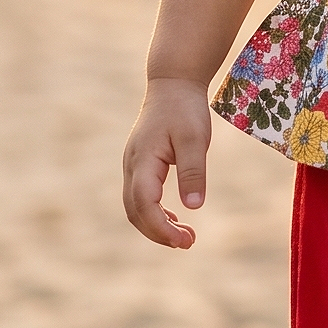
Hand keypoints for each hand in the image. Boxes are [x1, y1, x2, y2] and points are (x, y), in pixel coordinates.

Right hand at [122, 77, 213, 248]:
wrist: (172, 84)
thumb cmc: (185, 109)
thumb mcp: (194, 139)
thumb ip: (192, 172)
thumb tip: (193, 207)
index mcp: (143, 161)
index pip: (144, 204)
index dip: (161, 227)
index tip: (184, 241)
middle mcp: (132, 166)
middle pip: (135, 211)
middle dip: (158, 233)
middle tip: (188, 243)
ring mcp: (133, 166)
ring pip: (135, 207)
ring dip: (156, 226)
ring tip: (185, 237)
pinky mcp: (140, 165)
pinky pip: (141, 197)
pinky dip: (155, 214)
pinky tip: (176, 220)